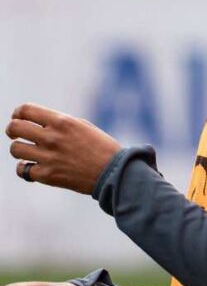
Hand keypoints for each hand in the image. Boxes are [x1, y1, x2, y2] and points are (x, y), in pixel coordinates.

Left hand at [6, 103, 120, 193]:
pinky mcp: (48, 175)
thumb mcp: (83, 127)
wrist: (115, 172)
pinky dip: (25, 168)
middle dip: (12, 130)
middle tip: (16, 134)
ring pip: (15, 149)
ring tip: (28, 153)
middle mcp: (52, 137)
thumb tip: (38, 123)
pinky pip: (23, 170)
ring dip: (19, 150)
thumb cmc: (102, 148)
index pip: (26, 110)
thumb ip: (60, 123)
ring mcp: (49, 157)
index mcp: (62, 122)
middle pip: (14, 128)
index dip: (18, 113)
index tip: (18, 117)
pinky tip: (33, 167)